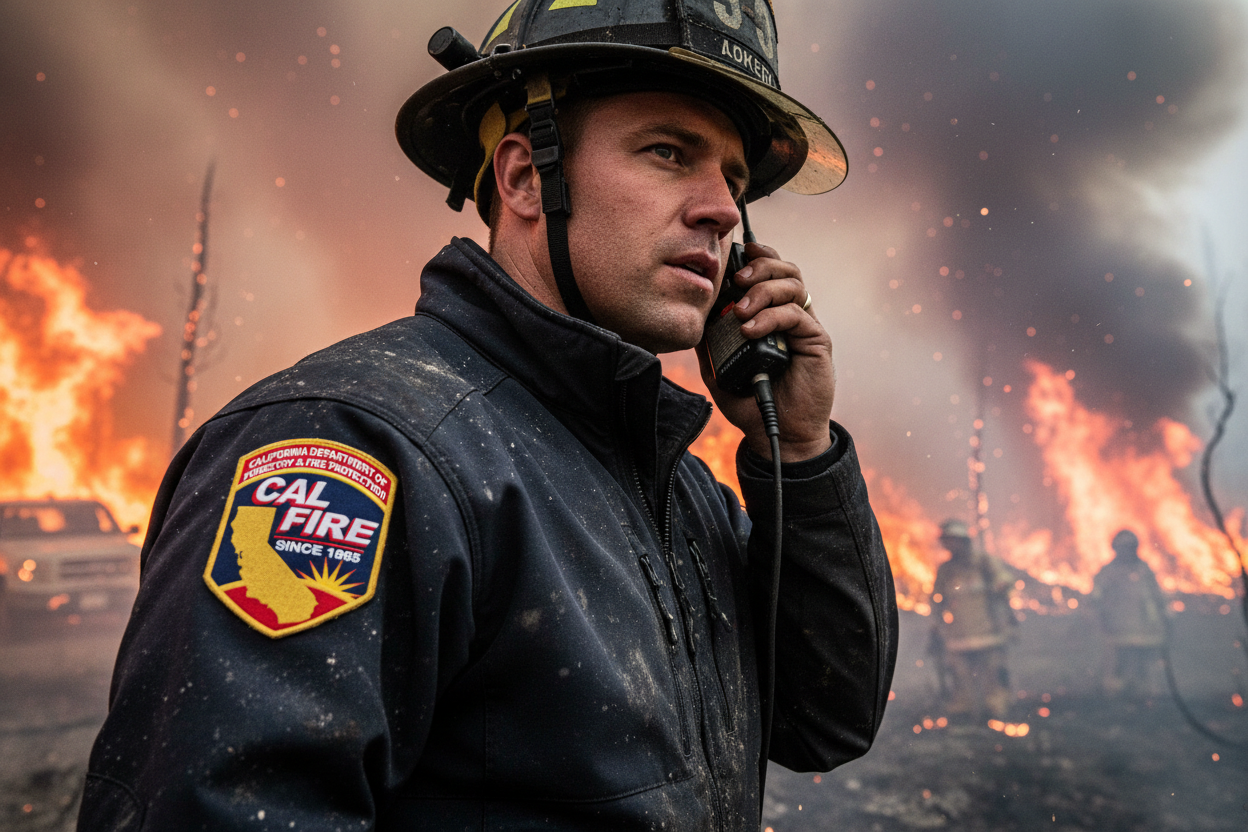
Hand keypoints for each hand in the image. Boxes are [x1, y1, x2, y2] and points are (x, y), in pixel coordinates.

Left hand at [695, 242, 834, 461]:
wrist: (777, 433)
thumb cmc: (750, 400)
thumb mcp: (718, 368)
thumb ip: (708, 341)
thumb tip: (692, 314)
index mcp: (769, 314)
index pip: (768, 272)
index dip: (756, 256)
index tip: (735, 253)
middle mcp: (789, 315)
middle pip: (784, 270)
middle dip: (760, 266)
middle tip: (737, 279)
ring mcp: (803, 327)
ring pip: (792, 285)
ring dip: (763, 290)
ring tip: (741, 311)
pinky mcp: (815, 341)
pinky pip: (796, 315)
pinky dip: (771, 316)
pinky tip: (751, 330)